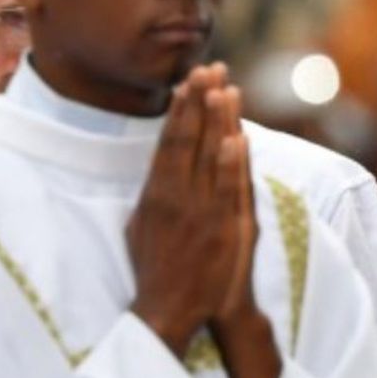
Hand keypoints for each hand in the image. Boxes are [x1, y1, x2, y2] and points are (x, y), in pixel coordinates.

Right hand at [127, 63, 252, 355]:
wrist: (171, 309)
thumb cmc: (154, 269)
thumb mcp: (139, 226)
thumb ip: (151, 195)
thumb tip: (158, 166)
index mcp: (155, 195)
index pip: (169, 142)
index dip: (180, 110)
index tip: (187, 82)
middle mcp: (177, 199)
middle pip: (191, 141)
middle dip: (200, 102)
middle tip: (209, 68)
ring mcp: (202, 213)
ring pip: (212, 158)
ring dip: (219, 121)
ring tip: (226, 88)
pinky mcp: (225, 230)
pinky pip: (230, 190)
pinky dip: (233, 164)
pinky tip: (237, 138)